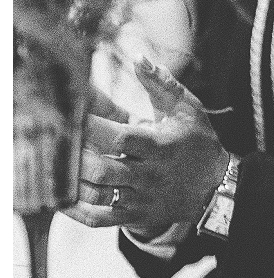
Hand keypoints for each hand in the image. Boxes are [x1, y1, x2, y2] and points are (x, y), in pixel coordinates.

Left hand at [64, 56, 228, 241]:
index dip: (92, 128)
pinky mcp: (137, 216)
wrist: (218, 186)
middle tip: (53, 141)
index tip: (70, 115)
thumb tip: (138, 58)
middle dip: (74, 156)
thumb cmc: (199, 142)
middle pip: (103, 169)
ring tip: (51, 164)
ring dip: (71, 181)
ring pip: (98, 195)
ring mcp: (143, 199)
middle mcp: (151, 175)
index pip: (121, 139)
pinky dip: (76, 211)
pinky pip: (100, 219)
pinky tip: (60, 197)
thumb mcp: (188, 109)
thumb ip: (162, 84)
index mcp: (162, 147)